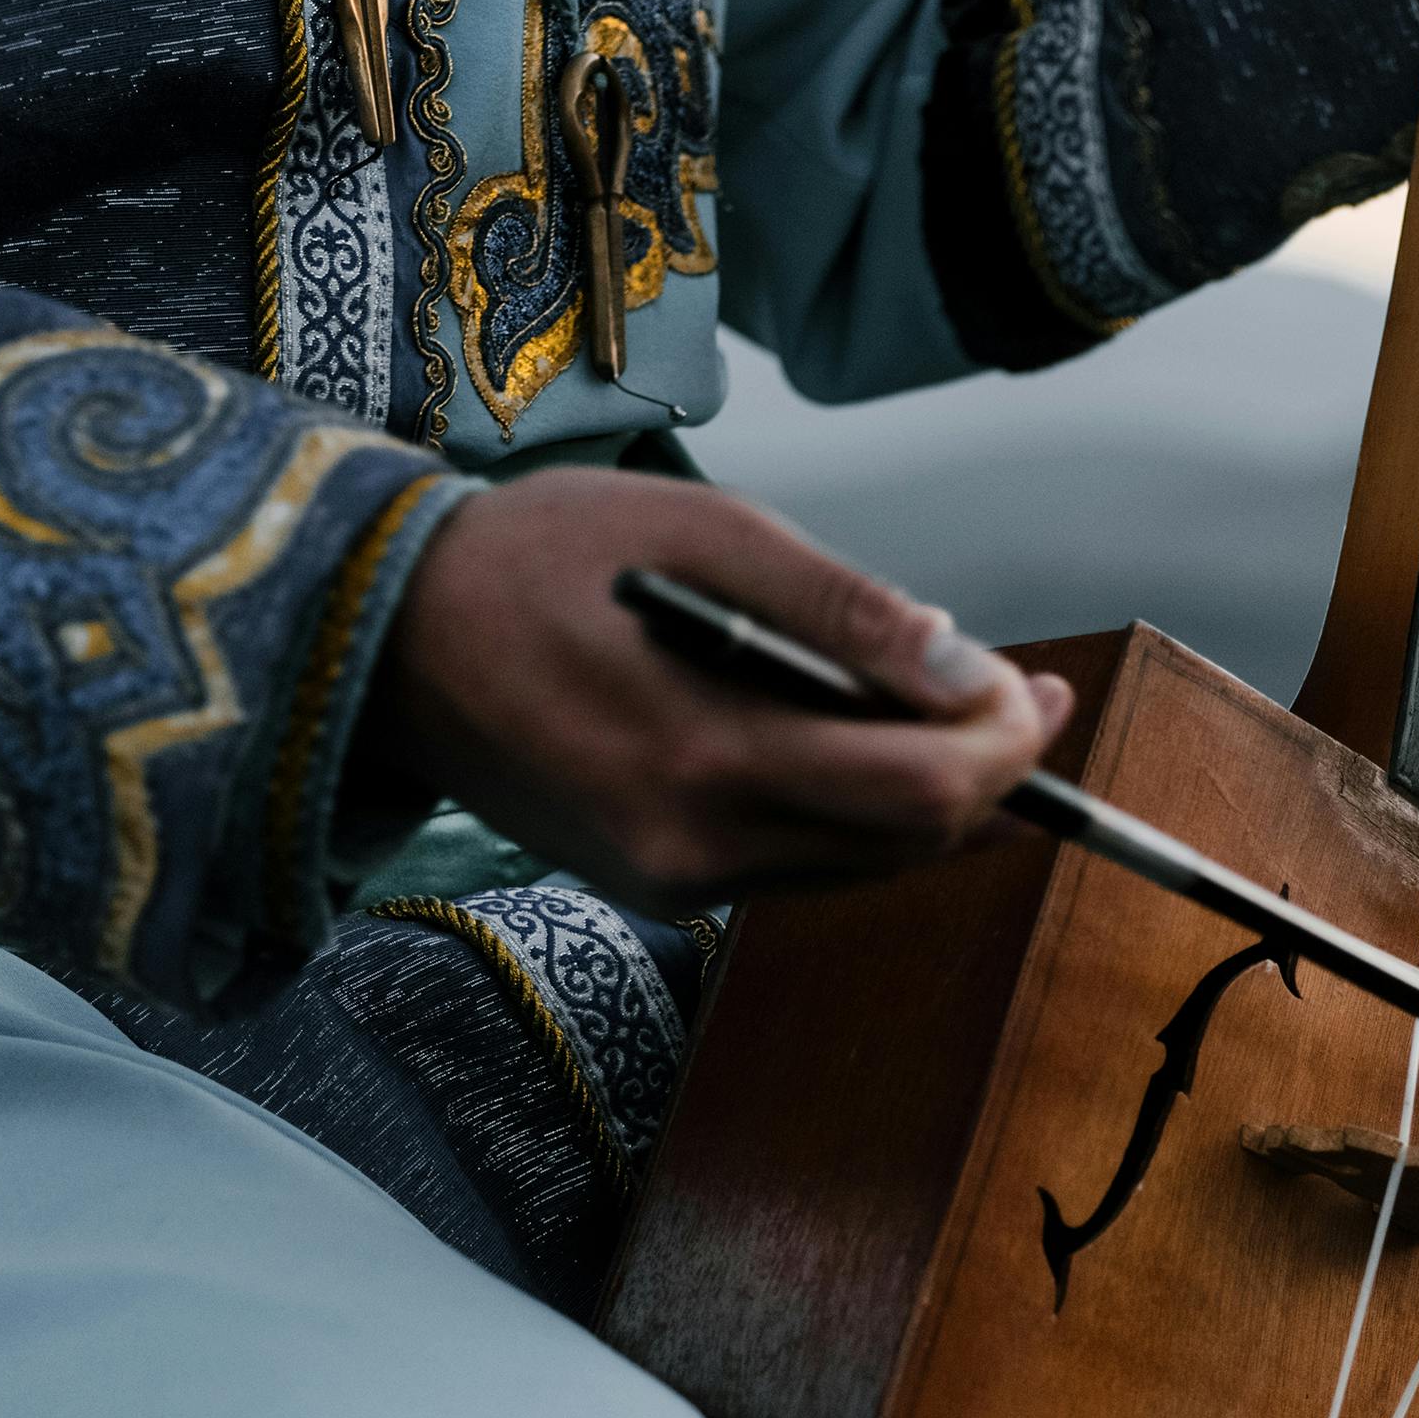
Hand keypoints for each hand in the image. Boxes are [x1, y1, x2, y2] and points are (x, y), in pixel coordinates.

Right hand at [372, 468, 1071, 907]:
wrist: (381, 637)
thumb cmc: (535, 558)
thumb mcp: (700, 532)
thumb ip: (840, 608)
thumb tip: (962, 667)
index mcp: (704, 757)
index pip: (920, 790)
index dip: (1006, 744)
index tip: (1037, 685)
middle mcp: (692, 849)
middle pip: (908, 842)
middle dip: (988, 772)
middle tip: (1022, 692)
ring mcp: (670, 881)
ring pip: (862, 863)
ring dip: (926, 795)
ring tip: (950, 705)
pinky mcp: (655, 885)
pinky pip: (800, 862)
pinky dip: (853, 808)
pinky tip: (857, 737)